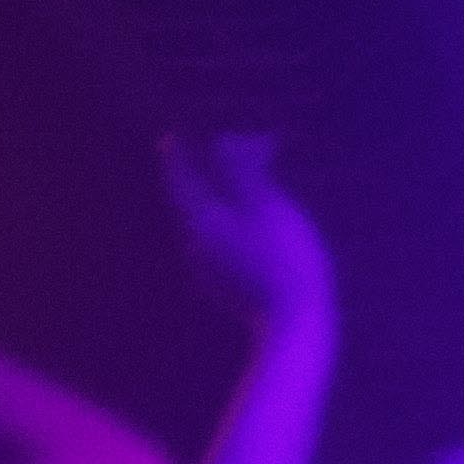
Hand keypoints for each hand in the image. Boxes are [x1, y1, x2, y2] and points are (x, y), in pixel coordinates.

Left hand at [162, 133, 334, 336]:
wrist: (295, 324)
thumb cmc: (284, 259)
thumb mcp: (266, 207)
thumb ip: (241, 171)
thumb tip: (223, 141)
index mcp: (202, 223)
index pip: (181, 181)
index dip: (176, 157)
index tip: (167, 138)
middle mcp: (197, 246)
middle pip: (194, 202)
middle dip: (206, 178)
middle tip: (217, 155)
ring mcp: (210, 270)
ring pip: (209, 226)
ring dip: (224, 203)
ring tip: (241, 186)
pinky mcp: (227, 287)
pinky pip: (224, 246)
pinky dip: (235, 228)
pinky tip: (253, 229)